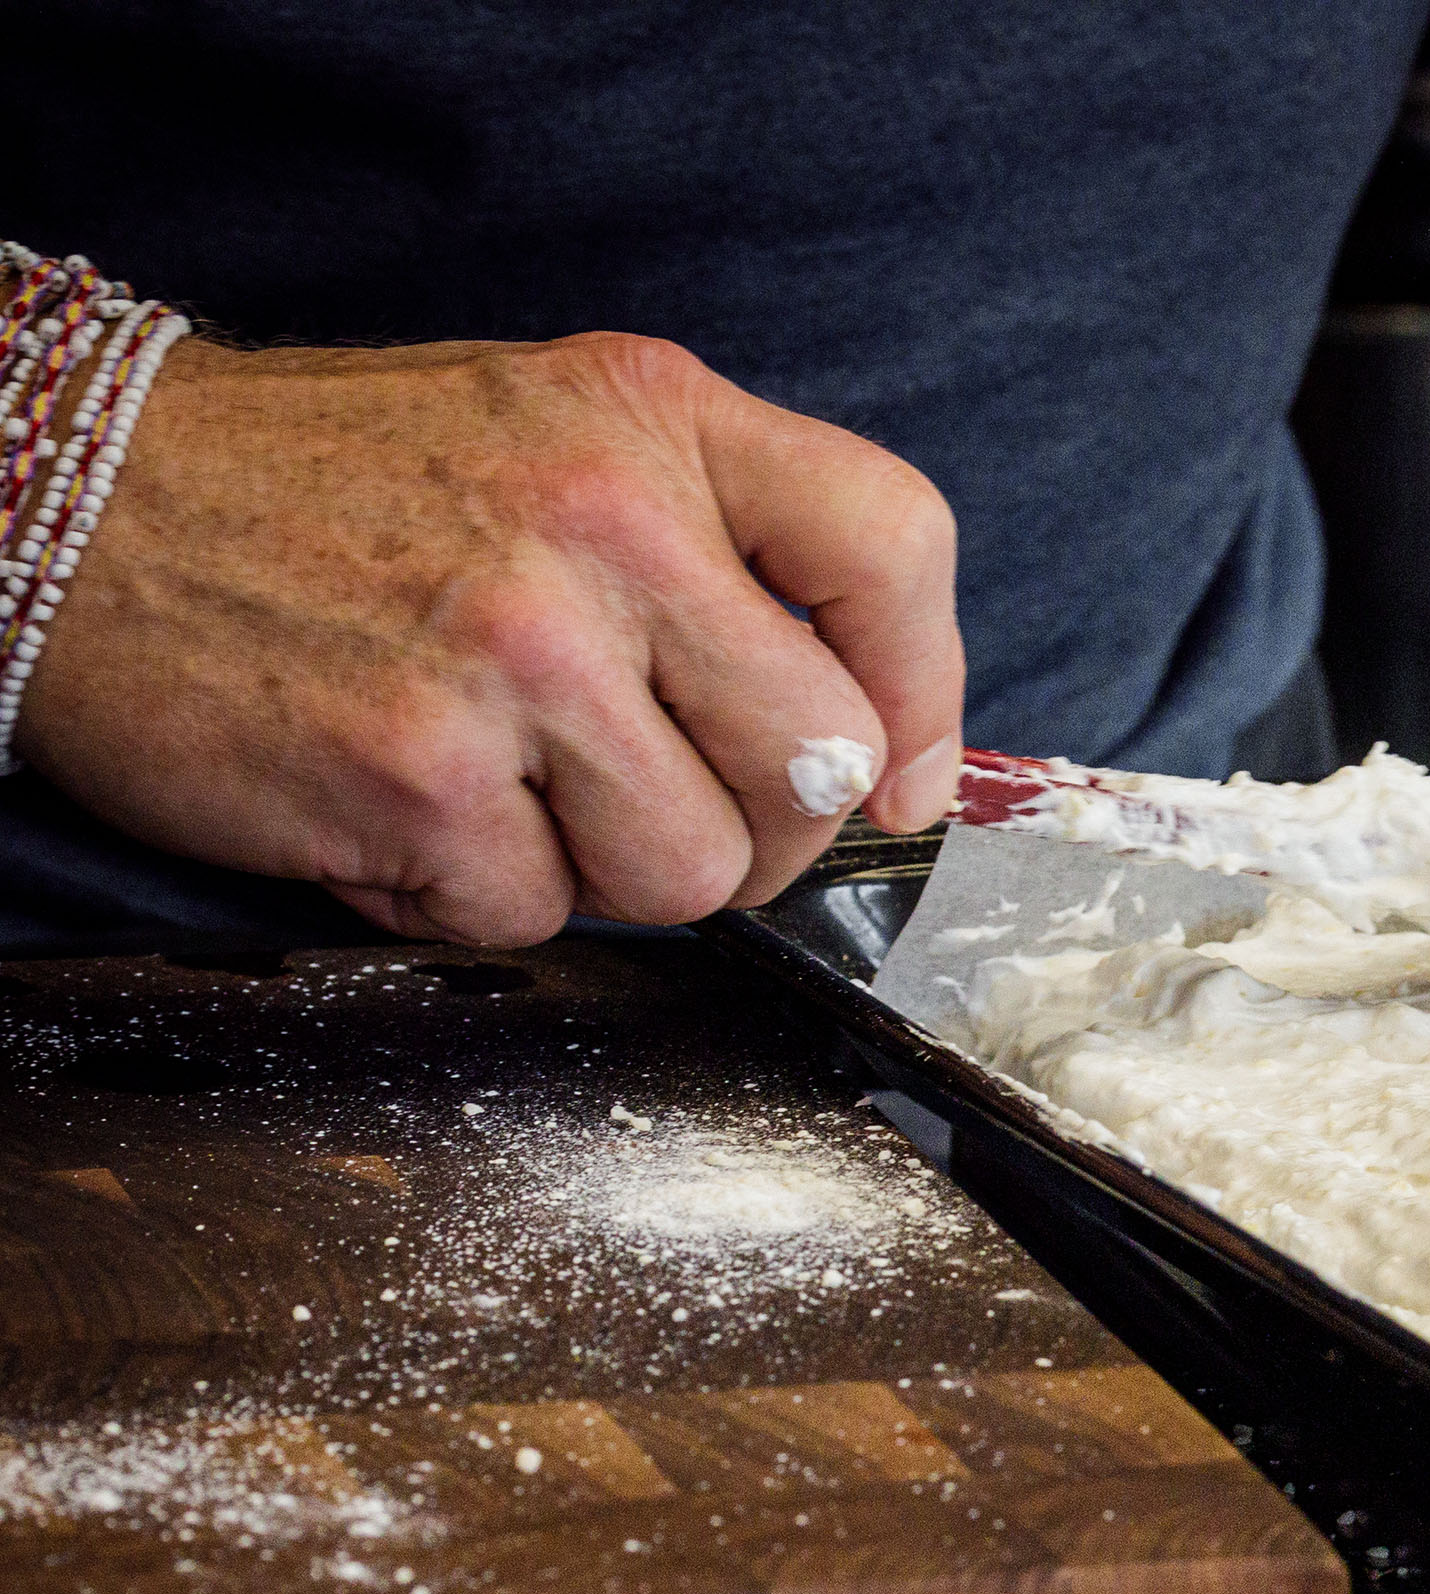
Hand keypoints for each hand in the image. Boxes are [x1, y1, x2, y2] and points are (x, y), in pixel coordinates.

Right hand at [14, 332, 961, 945]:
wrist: (71, 499)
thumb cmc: (337, 489)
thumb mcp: (553, 436)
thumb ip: (721, 554)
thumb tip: (875, 757)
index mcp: (653, 420)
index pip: (892, 544)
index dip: (925, 690)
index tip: (890, 773)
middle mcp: (602, 525)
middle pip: (815, 764)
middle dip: (754, 821)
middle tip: (648, 789)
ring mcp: (513, 658)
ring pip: (692, 873)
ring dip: (604, 867)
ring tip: (499, 780)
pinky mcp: (417, 778)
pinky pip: (535, 918)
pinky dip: (467, 893)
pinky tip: (398, 801)